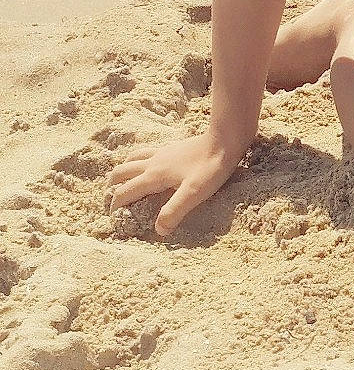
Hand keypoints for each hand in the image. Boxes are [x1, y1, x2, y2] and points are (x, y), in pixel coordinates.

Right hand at [106, 131, 246, 237]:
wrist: (225, 139)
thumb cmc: (210, 168)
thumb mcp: (193, 194)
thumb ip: (174, 211)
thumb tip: (158, 230)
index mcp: (153, 176)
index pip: (124, 192)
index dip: (115, 205)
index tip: (113, 218)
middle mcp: (152, 162)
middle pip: (121, 172)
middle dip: (113, 185)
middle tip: (112, 198)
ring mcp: (162, 152)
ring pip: (131, 158)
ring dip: (123, 170)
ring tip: (123, 180)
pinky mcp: (172, 147)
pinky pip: (146, 151)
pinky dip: (138, 159)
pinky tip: (148, 164)